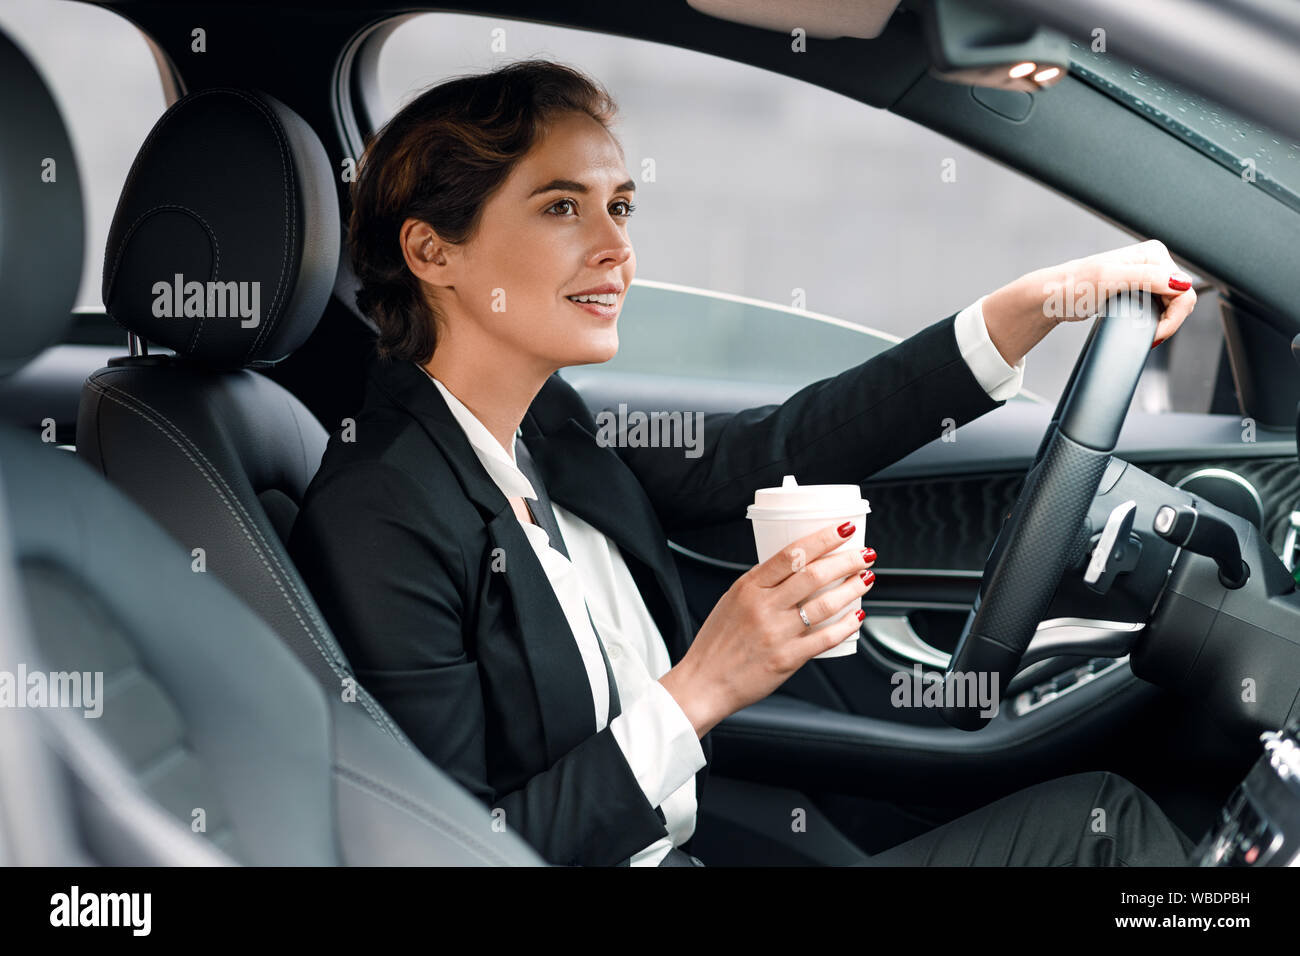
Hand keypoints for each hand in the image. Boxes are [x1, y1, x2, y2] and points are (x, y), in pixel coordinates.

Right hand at [659, 521, 876, 736]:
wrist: (704, 682)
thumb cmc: (717, 643)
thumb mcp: (732, 601)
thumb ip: (762, 586)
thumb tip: (797, 570)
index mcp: (748, 587)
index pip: (791, 554)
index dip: (822, 539)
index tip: (843, 529)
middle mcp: (763, 607)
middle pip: (813, 575)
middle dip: (846, 560)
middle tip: (864, 554)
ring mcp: (776, 633)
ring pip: (824, 605)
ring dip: (851, 589)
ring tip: (865, 579)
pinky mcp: (786, 659)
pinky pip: (824, 639)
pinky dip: (845, 626)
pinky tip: (856, 617)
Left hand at [981, 239, 1198, 364]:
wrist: (1054, 298)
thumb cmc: (1074, 287)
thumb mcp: (1110, 279)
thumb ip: (1148, 278)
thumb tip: (1180, 282)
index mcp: (1153, 254)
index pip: (1184, 288)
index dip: (1174, 315)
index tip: (1156, 332)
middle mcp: (1152, 262)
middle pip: (1181, 297)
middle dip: (1169, 320)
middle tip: (1151, 336)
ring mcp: (1146, 277)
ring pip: (1173, 304)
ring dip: (1163, 321)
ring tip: (1145, 331)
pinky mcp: (1138, 291)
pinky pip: (1160, 307)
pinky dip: (1156, 320)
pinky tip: (1144, 327)